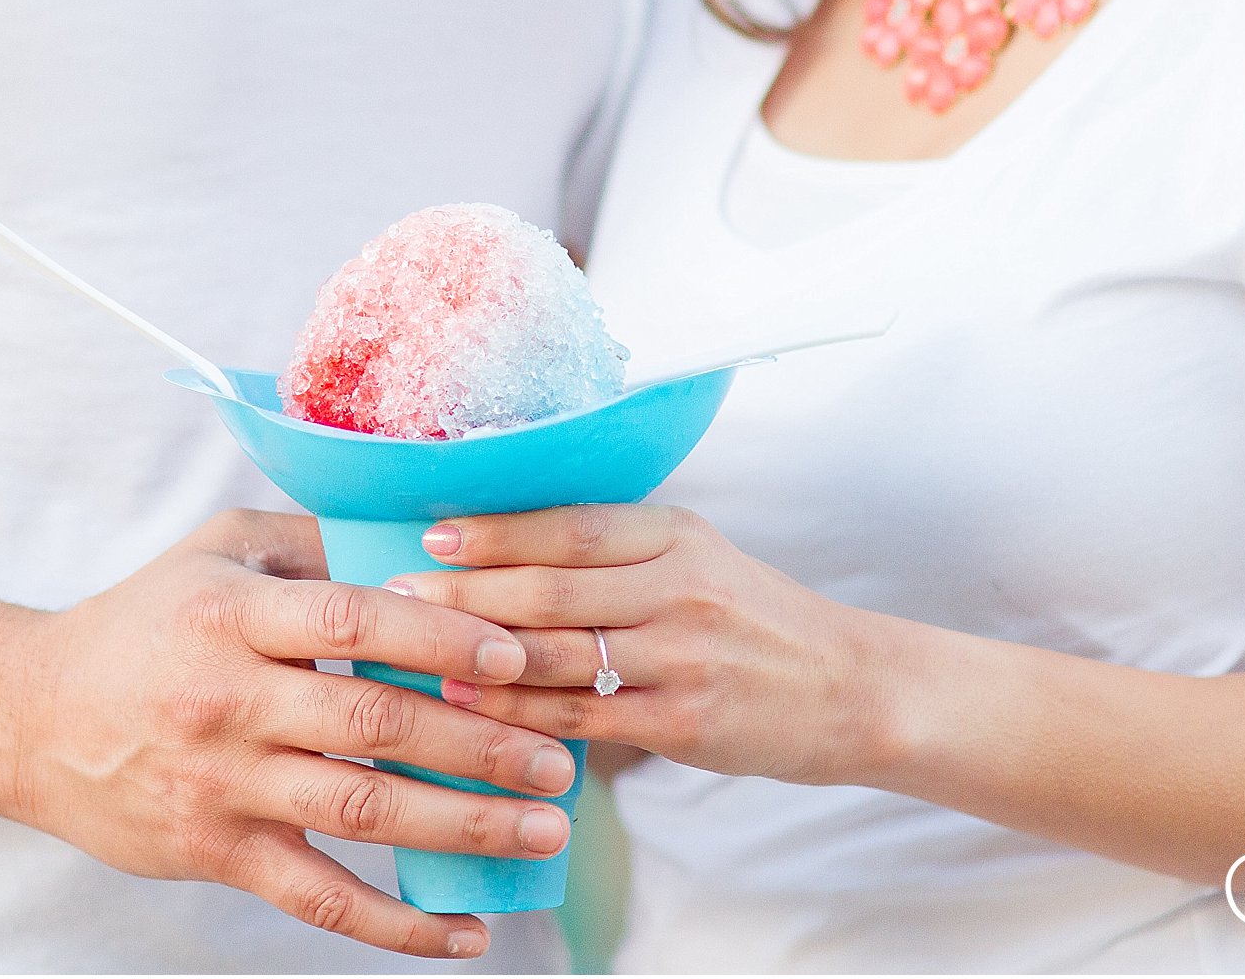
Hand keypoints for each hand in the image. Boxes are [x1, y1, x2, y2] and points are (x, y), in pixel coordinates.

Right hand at [0, 508, 577, 959]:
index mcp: (234, 614)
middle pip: (374, 724)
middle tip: (560, 760)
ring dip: (462, 826)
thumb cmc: (139, 622)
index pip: (350, 621)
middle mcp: (229, 699)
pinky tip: (463, 936)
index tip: (516, 655)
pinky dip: (395, 924)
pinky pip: (318, 894)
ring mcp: (222, 783)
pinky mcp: (214, 851)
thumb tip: (425, 538)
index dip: (439, 639)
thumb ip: (314, 543)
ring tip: (542, 831)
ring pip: (360, 811)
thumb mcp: (217, 552)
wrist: (24, 715)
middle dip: (480, 745)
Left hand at [387, 504, 888, 784]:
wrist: (850, 689)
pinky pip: (580, 719)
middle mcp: (678, 587)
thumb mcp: (697, 558)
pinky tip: (472, 711)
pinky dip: (518, 715)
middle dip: (463, 593)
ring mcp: (682, 656)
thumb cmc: (753, 620)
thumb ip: (616, 552)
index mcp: (676, 534)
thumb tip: (503, 550)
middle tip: (394, 595)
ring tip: (411, 654)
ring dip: (475, 655)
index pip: (571, 525)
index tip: (431, 537)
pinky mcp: (682, 720)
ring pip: (557, 654)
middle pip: (549, 588)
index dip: (495, 531)